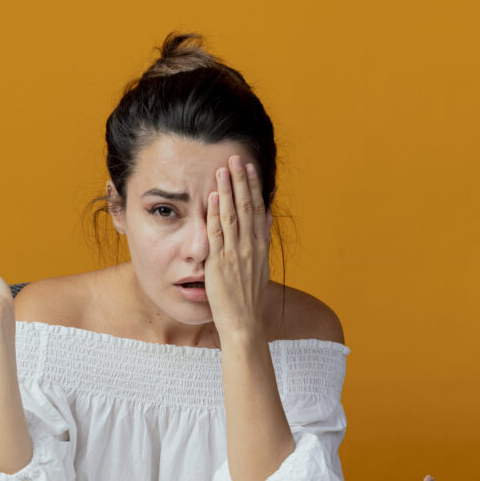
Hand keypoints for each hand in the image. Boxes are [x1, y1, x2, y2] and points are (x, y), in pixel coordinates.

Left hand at [205, 155, 272, 340]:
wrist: (244, 323)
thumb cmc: (248, 299)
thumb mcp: (259, 267)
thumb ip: (261, 241)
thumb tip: (265, 216)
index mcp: (260, 247)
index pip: (259, 209)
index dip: (254, 187)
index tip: (251, 168)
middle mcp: (250, 247)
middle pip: (247, 206)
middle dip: (242, 180)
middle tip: (237, 157)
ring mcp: (236, 254)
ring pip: (233, 215)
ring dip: (229, 190)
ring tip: (224, 168)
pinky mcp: (220, 263)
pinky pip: (218, 233)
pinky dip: (216, 213)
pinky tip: (214, 196)